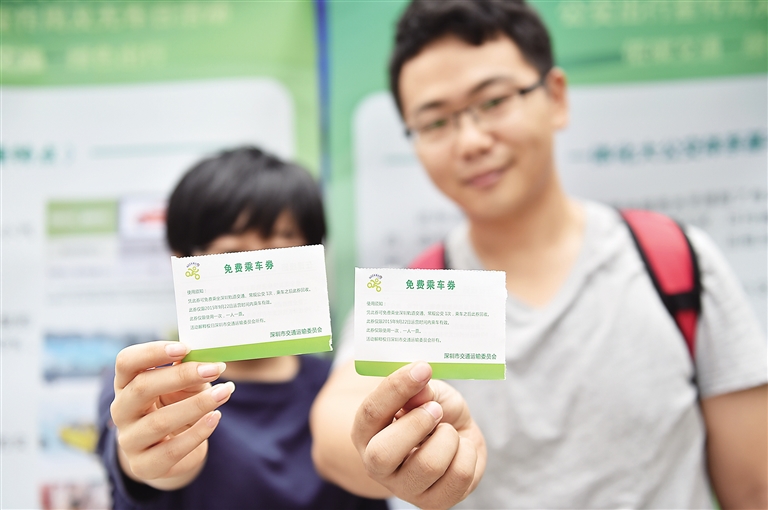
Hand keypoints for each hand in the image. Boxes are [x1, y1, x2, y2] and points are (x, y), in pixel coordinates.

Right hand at [110, 341, 234, 489]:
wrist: (172, 450)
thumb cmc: (177, 405)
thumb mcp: (182, 385)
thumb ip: (188, 370)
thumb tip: (207, 358)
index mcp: (126, 384)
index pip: (126, 362)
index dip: (153, 352)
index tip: (184, 348)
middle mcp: (121, 411)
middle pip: (141, 388)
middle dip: (181, 376)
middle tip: (214, 369)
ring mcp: (129, 440)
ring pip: (159, 422)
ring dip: (197, 405)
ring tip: (224, 392)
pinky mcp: (144, 465)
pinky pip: (172, 450)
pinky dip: (198, 432)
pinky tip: (216, 417)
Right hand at [351, 362, 485, 508]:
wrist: (457, 436)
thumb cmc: (434, 411)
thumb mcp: (428, 391)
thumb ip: (422, 390)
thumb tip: (421, 386)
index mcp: (365, 432)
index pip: (371, 412)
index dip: (397, 388)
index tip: (423, 368)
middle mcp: (377, 466)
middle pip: (384, 453)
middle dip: (418, 423)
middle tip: (436, 409)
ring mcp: (405, 488)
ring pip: (429, 465)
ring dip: (448, 437)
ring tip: (448, 431)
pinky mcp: (434, 503)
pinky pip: (459, 476)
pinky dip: (467, 453)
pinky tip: (460, 449)